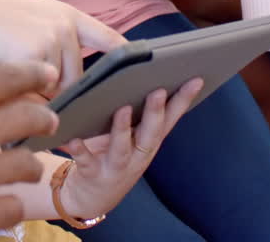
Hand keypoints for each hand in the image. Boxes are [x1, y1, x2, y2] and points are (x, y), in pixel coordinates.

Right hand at [0, 0, 127, 94]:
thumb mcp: (36, 20)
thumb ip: (57, 43)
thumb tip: (67, 84)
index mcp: (69, 16)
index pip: (108, 38)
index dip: (126, 55)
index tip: (145, 67)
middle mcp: (66, 26)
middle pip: (77, 76)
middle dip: (62, 87)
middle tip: (42, 80)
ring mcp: (52, 39)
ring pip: (57, 85)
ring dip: (42, 89)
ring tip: (19, 66)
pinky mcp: (35, 55)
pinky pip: (38, 88)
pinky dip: (27, 89)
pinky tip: (11, 68)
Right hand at [0, 54, 61, 241]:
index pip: (6, 78)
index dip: (33, 72)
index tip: (47, 73)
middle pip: (29, 118)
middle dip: (45, 118)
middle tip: (50, 121)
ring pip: (28, 165)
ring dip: (30, 165)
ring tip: (28, 168)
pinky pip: (13, 207)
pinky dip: (11, 206)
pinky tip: (5, 205)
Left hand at [57, 78, 204, 219]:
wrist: (93, 196)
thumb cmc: (113, 154)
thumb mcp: (133, 136)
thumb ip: (141, 113)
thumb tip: (146, 72)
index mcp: (149, 140)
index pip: (171, 118)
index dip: (184, 100)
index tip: (196, 79)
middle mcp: (138, 155)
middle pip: (150, 133)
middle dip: (155, 112)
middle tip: (158, 90)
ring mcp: (116, 166)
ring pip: (121, 148)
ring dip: (122, 129)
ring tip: (123, 108)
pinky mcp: (92, 173)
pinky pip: (86, 161)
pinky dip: (80, 150)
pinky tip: (74, 138)